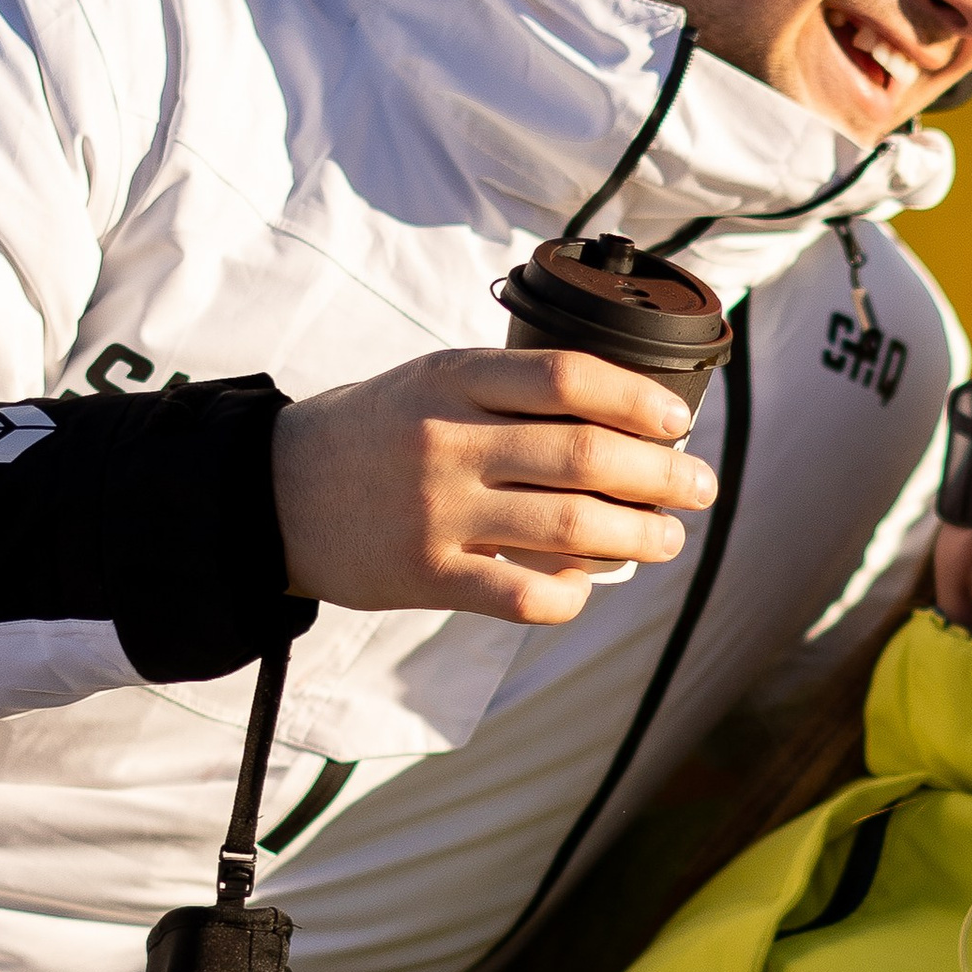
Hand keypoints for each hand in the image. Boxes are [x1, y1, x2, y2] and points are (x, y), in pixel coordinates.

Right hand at [271, 348, 716, 625]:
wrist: (272, 493)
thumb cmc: (370, 434)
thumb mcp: (428, 381)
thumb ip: (505, 391)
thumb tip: (619, 421)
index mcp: (452, 378)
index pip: (568, 378)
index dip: (638, 400)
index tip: (677, 422)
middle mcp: (448, 440)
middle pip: (586, 455)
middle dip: (662, 475)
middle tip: (699, 488)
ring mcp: (437, 511)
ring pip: (570, 526)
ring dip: (639, 536)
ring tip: (666, 539)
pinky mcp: (427, 576)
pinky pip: (524, 593)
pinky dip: (572, 593)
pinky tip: (589, 585)